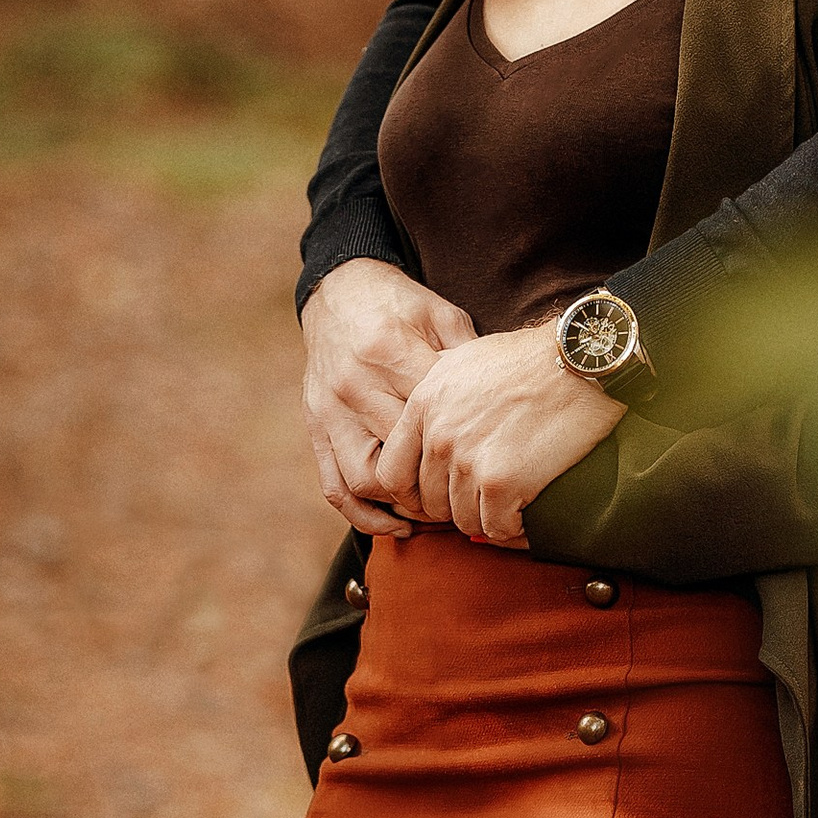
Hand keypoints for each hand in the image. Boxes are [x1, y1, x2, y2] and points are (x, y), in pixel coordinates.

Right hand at [299, 261, 474, 532]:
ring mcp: (330, 412)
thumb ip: (467, 359)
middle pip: (401, 457)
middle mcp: (356, 386)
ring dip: (403, 507)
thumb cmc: (400, 306)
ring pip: (365, 481)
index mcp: (391, 352)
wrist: (339, 292)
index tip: (494, 466)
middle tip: (473, 499)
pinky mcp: (314, 428)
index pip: (433, 419)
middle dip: (440, 486)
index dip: (466, 450)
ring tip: (438, 514)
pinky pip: (333, 486)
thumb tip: (503, 405)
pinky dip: (364, 515)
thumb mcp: (442, 316)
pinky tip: (397, 525)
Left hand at [377, 324, 625, 547]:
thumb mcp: (464, 360)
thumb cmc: (530, 359)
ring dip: (488, 518)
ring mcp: (468, 461)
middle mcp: (439, 436)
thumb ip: (437, 394)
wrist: (576, 362)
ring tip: (512, 503)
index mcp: (424, 406)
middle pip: (431, 504)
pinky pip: (497, 528)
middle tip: (486, 499)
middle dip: (458, 507)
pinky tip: (528, 512)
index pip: (391, 474)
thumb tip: (432, 420)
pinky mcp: (502, 482)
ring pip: (464, 521)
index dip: (413, 495)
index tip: (437, 496)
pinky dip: (514, 528)